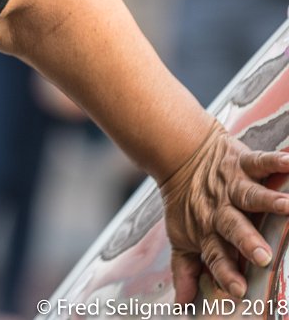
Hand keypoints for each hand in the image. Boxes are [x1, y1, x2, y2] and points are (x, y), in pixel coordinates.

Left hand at [161, 121, 288, 301]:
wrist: (180, 155)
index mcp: (207, 230)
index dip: (226, 273)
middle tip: (262, 256)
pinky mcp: (241, 162)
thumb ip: (185, 269)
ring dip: (269, 201)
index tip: (239, 290)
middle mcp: (219, 209)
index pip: (216, 255)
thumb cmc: (186, 201)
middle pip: (233, 227)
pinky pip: (259, 161)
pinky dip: (275, 162)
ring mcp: (231, 185)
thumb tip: (183, 303)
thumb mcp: (181, 236)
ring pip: (250, 195)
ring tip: (288, 207)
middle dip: (247, 241)